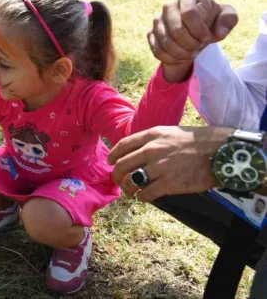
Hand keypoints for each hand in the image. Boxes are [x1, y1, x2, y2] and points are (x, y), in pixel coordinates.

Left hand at [108, 126, 233, 201]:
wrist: (220, 151)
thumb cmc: (196, 141)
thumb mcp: (170, 132)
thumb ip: (152, 140)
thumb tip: (136, 151)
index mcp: (152, 135)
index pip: (122, 145)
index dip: (113, 155)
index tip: (110, 162)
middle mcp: (152, 150)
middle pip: (121, 165)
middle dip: (116, 175)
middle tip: (118, 181)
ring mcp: (160, 167)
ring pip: (131, 182)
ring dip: (128, 189)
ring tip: (131, 192)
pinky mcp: (170, 184)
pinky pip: (147, 194)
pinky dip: (142, 197)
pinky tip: (145, 197)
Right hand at [148, 0, 237, 65]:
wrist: (195, 30)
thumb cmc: (211, 21)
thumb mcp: (227, 17)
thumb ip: (229, 19)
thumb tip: (218, 33)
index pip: (189, 14)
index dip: (199, 30)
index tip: (208, 38)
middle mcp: (169, 6)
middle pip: (176, 30)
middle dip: (191, 44)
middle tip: (199, 48)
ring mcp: (157, 20)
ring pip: (166, 43)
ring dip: (182, 53)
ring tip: (191, 53)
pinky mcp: (151, 33)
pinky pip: (158, 51)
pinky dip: (171, 59)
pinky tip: (180, 57)